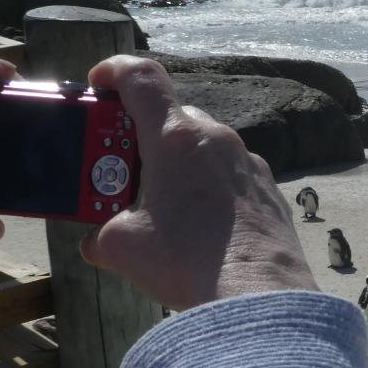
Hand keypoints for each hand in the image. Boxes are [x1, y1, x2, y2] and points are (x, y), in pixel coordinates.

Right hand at [81, 55, 317, 310]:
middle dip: (144, 136)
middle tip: (122, 166)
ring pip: (207, 148)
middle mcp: (218, 141)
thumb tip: (97, 241)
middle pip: (174, 117)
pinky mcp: (271, 192)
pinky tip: (203, 227)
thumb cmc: (188, 263)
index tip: (99, 83)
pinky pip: (233, 177)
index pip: (142, 77)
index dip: (115, 71)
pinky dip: (211, 188)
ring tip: (163, 204)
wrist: (258, 296)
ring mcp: (251, 165)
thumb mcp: (121, 247)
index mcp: (177, 138)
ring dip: (180, 165)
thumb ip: (102, 232)